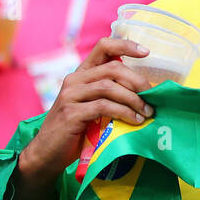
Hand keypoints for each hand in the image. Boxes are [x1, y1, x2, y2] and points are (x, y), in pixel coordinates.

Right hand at [16, 37, 154, 183]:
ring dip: (134, 99)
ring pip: (110, 86)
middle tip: (152, 96)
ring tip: (147, 112)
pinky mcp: (71, 113)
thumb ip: (111, 94)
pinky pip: (104, 106)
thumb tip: (147, 93)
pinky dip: (124, 112)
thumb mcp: (93, 106)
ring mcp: (70, 96)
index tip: (146, 51)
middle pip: (113, 68)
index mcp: (82, 74)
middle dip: (138, 81)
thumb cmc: (77, 130)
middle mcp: (74, 80)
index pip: (103, 47)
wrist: (47, 154)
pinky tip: (134, 121)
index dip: (125, 45)